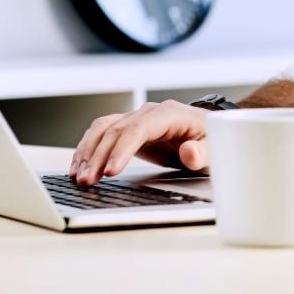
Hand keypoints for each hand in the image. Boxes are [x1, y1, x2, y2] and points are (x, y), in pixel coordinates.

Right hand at [68, 99, 208, 184]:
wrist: (209, 134)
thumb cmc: (212, 141)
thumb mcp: (214, 149)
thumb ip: (202, 153)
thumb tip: (188, 152)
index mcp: (170, 113)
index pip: (139, 128)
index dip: (122, 149)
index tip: (111, 171)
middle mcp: (149, 112)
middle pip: (116, 130)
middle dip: (99, 156)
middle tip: (88, 181)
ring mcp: (137, 119)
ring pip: (104, 129)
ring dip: (88, 152)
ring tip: (78, 177)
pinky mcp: (129, 129)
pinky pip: (103, 134)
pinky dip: (88, 149)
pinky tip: (79, 167)